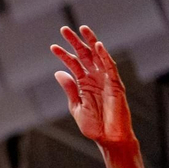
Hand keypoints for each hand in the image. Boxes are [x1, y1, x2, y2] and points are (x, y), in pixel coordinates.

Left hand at [51, 26, 134, 147]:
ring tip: (81, 29)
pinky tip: (97, 46)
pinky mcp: (116, 85)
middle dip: (75, 42)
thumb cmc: (95, 125)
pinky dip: (104, 56)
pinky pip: (110, 67)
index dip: (63, 54)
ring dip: (90, 42)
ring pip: (98, 56)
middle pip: (85, 55)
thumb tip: (59, 72)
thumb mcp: (77, 106)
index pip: (73, 64)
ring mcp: (106, 80)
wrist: (109, 138)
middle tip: (64, 29)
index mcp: (85, 83)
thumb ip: (70, 89)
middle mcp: (95, 78)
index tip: (53, 46)